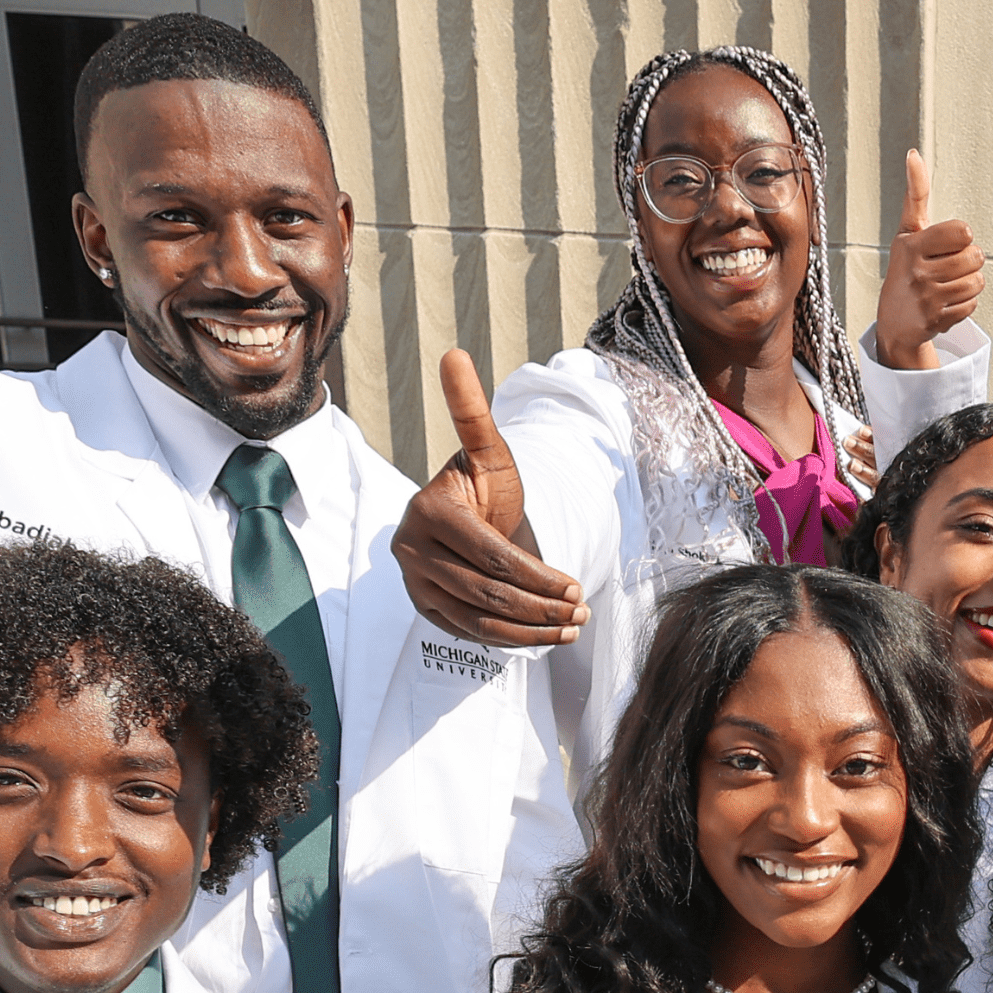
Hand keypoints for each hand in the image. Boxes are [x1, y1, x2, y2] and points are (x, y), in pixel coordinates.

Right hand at [390, 349, 585, 646]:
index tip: (576, 584)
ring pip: (478, 619)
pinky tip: (545, 638)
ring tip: (571, 628)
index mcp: (428, 512)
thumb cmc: (483, 484)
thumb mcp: (488, 451)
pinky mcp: (424, 609)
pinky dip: (510, 640)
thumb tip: (454, 353)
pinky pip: (469, 633)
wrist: (464, 516)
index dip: (537, 574)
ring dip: (531, 631)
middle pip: (487, 591)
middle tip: (581, 611)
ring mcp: (414, 584)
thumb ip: (472, 411)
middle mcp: (411, 550)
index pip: (490, 555)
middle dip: (541, 605)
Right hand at [871, 148, 984, 368]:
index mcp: (911, 243)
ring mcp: (926, 296)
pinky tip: (946, 302)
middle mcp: (916, 269)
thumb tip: (914, 154)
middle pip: (975, 256)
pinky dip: (964, 305)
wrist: (894, 322)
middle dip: (968, 261)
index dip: (962, 237)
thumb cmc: (905, 270)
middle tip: (948, 266)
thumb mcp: (908, 231)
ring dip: (968, 283)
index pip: (963, 231)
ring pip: (977, 281)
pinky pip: (972, 304)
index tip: (947, 243)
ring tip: (947, 285)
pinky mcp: (936, 319)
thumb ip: (916, 194)